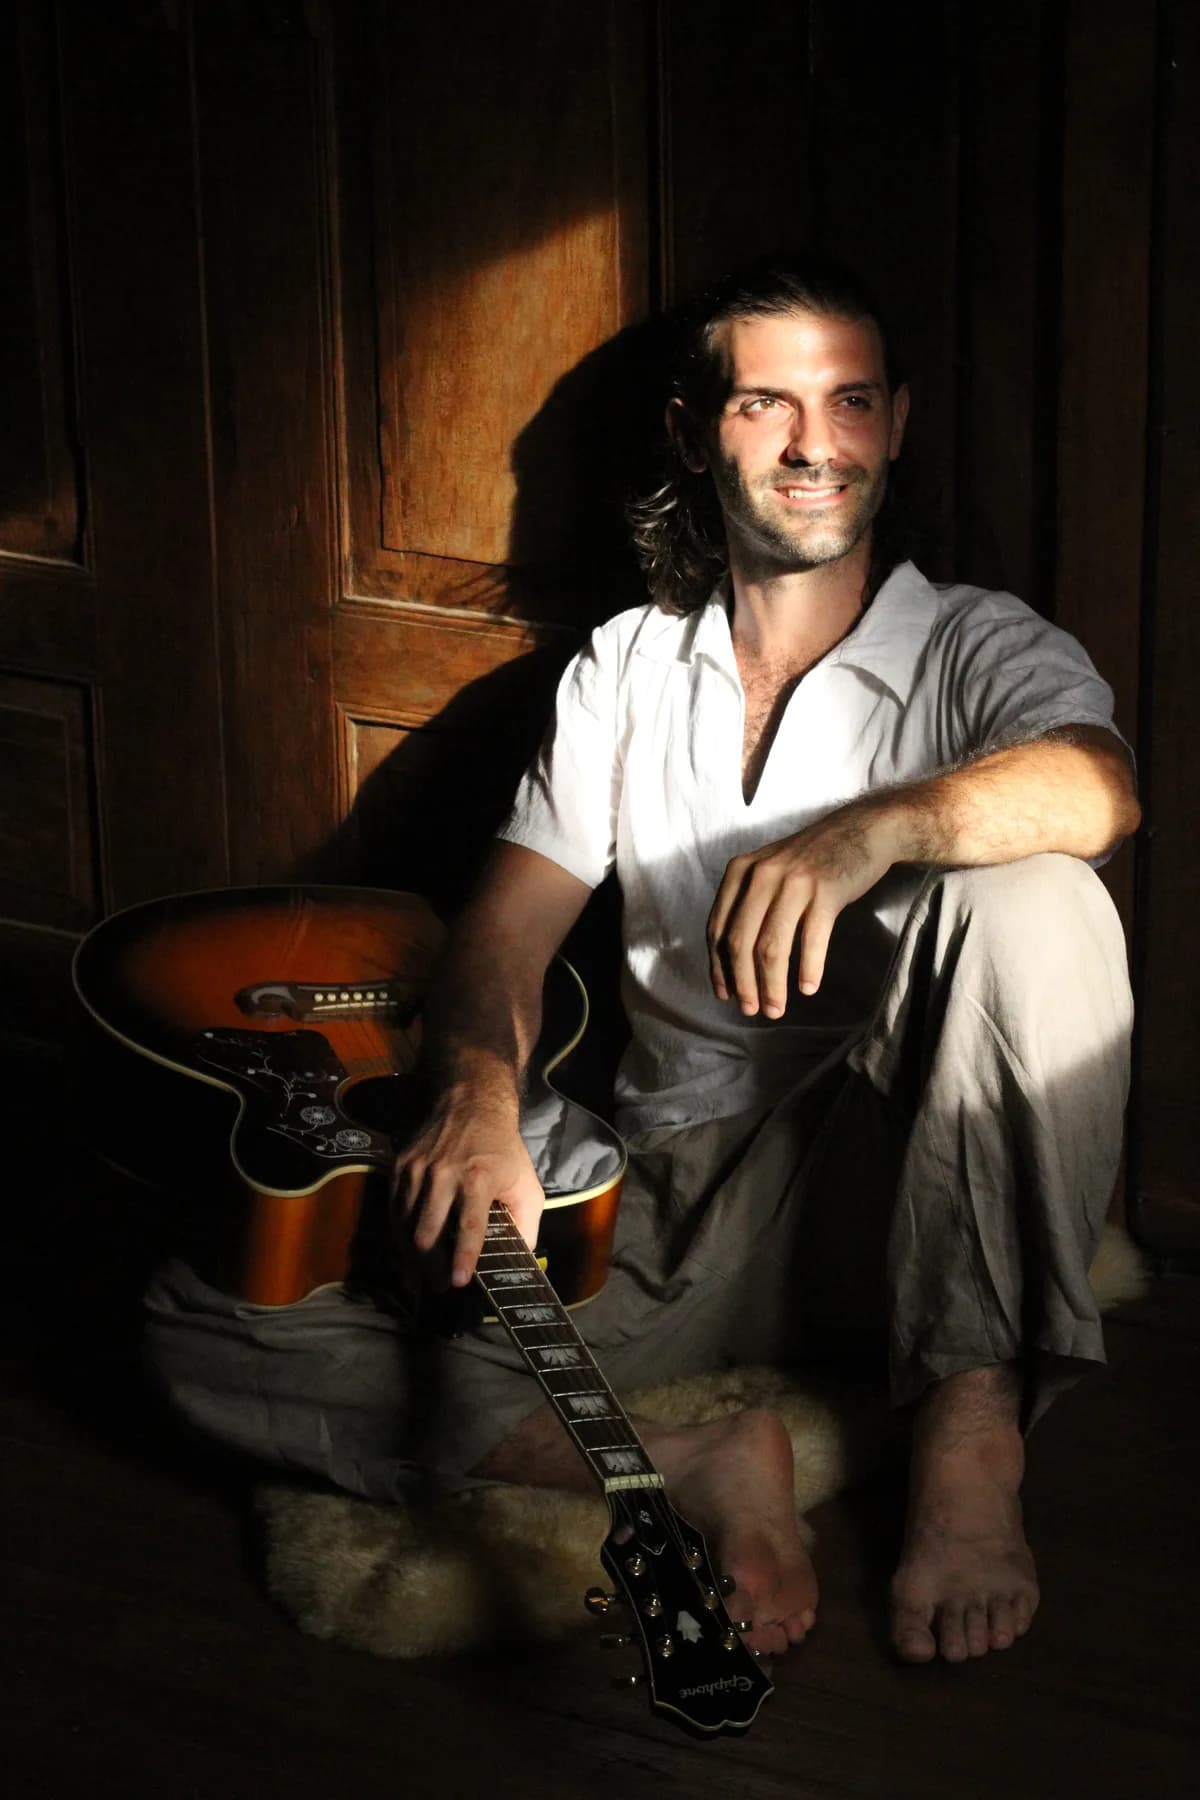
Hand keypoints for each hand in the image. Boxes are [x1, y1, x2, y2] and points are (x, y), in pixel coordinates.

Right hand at [391, 1095, 543, 1289]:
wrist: (471, 1103)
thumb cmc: (503, 1149)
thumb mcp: (527, 1183)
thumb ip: (527, 1223)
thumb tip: (522, 1260)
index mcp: (479, 1178)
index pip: (469, 1225)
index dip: (463, 1257)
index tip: (459, 1282)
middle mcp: (444, 1174)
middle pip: (426, 1233)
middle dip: (430, 1267)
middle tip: (439, 1287)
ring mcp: (417, 1170)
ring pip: (403, 1225)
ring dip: (410, 1257)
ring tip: (420, 1278)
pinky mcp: (400, 1166)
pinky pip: (393, 1209)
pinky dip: (399, 1235)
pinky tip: (407, 1252)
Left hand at [707, 798, 904, 1015]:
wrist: (861, 831)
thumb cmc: (812, 859)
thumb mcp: (768, 870)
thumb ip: (747, 904)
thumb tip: (732, 962)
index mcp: (740, 871)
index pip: (717, 928)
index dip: (719, 967)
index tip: (725, 994)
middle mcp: (762, 875)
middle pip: (740, 942)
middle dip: (743, 983)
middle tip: (751, 1010)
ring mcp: (794, 882)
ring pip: (772, 946)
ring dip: (772, 985)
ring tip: (775, 1009)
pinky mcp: (826, 891)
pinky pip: (812, 939)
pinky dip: (809, 968)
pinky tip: (808, 988)